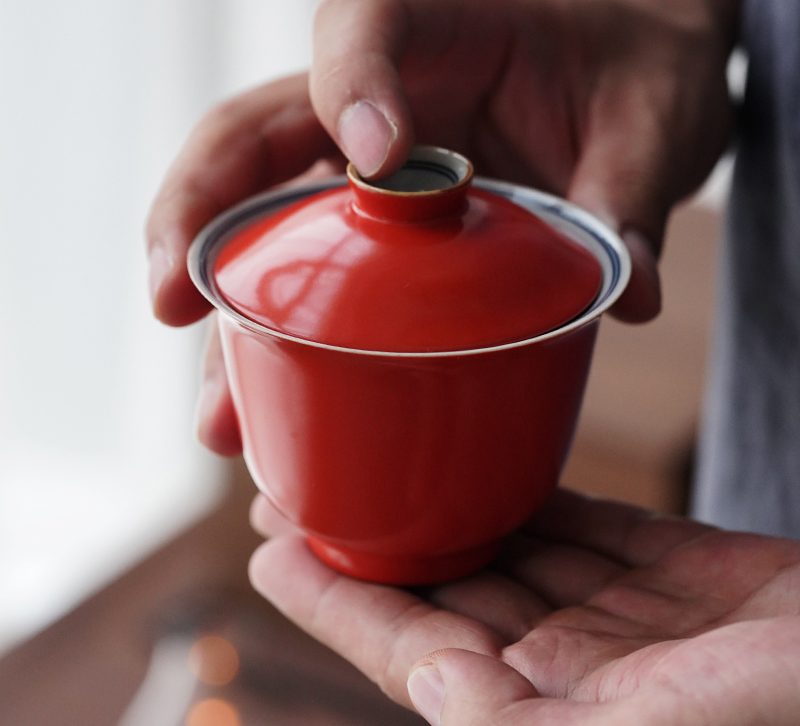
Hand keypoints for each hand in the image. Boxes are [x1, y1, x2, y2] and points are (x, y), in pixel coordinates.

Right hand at [147, 0, 742, 453]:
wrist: (633, 71)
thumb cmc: (635, 68)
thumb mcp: (650, 124)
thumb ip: (626, 204)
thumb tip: (624, 295)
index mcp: (443, 25)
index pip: (361, 27)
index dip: (350, 83)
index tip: (373, 156)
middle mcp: (380, 93)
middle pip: (254, 135)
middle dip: (199, 213)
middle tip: (169, 300)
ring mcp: (364, 161)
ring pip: (264, 218)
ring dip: (231, 312)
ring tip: (216, 409)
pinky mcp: (375, 220)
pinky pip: (313, 267)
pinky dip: (287, 335)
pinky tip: (274, 402)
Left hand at [248, 488, 799, 724]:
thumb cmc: (784, 715)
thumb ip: (524, 725)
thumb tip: (429, 680)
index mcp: (542, 716)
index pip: (407, 647)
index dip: (333, 598)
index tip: (268, 547)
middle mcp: (569, 673)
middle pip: (442, 589)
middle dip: (370, 535)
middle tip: (302, 478)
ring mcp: (620, 621)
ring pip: (501, 549)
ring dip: (435, 504)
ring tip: (369, 455)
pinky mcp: (670, 573)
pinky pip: (576, 525)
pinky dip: (525, 490)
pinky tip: (480, 456)